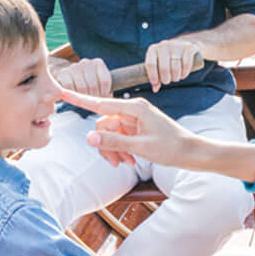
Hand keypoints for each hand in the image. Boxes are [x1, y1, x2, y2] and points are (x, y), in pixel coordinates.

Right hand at [55, 57, 113, 96]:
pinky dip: (72, 94)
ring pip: (82, 87)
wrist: (68, 76)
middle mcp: (86, 62)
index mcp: (98, 63)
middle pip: (93, 85)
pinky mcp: (63, 72)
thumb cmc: (87, 83)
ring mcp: (74, 66)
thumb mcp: (99, 83)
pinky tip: (74, 96)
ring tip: (84, 101)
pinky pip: (69, 87)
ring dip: (83, 98)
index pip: (105, 81)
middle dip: (94, 98)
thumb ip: (106, 89)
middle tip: (93, 104)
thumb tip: (109, 100)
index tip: (102, 100)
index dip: (104, 94)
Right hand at [59, 87, 190, 167]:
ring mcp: (134, 120)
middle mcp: (132, 110)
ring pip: (110, 132)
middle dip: (106, 144)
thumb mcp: (141, 147)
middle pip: (104, 124)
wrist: (191, 153)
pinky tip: (130, 160)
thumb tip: (89, 137)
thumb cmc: (171, 147)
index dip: (80, 99)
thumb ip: (114, 142)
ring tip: (126, 163)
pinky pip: (118, 137)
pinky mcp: (136, 129)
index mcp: (135, 108)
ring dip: (113, 149)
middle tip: (116, 163)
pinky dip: (120, 150)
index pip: (101, 103)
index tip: (64, 92)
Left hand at [144, 36, 205, 90]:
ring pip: (175, 67)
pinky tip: (183, 75)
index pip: (150, 64)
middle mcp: (163, 45)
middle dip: (166, 79)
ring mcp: (176, 45)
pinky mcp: (188, 47)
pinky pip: (186, 64)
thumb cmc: (167, 59)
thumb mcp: (159, 65)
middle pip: (164, 68)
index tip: (155, 83)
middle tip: (167, 81)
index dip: (153, 76)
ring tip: (175, 78)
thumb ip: (156, 77)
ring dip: (175, 77)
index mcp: (153, 49)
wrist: (183, 45)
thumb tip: (155, 89)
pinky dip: (184, 72)